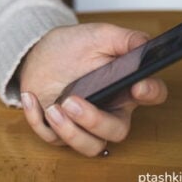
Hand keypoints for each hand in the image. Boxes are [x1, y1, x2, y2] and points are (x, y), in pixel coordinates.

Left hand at [17, 23, 167, 156]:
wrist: (37, 52)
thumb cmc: (71, 47)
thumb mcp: (98, 35)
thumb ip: (125, 38)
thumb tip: (146, 44)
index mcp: (124, 85)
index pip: (151, 94)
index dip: (150, 93)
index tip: (137, 86)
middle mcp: (108, 109)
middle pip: (117, 131)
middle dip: (95, 121)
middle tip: (72, 102)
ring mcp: (83, 123)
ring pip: (90, 146)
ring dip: (70, 132)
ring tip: (53, 108)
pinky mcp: (58, 129)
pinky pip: (52, 138)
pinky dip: (38, 121)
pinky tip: (30, 99)